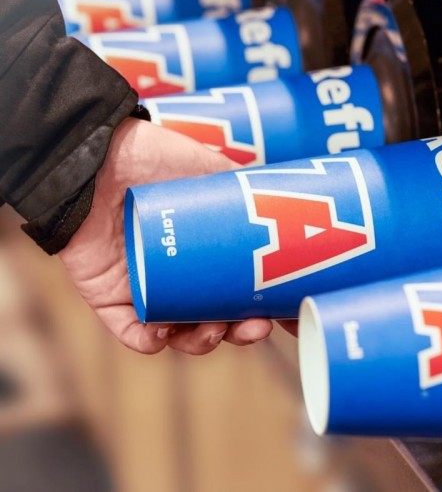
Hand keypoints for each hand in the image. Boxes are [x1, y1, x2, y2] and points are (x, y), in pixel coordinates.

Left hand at [58, 118, 272, 353]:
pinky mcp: (109, 295)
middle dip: (240, 333)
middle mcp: (179, 274)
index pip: (240, 290)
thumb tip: (286, 205)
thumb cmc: (152, 154)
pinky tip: (165, 334)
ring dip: (202, 342)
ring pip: (179, 334)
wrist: (98, 152)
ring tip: (215, 329)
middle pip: (216, 320)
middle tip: (256, 326)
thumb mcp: (211, 170)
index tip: (289, 316)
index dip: (265, 309)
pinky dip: (149, 340)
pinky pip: (131, 332)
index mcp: (205, 252)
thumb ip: (245, 189)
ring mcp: (145, 287)